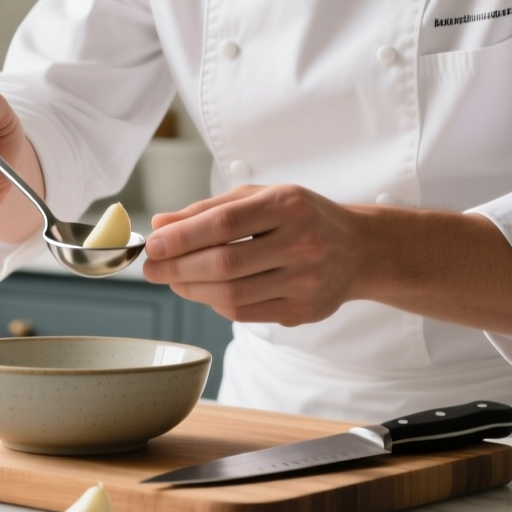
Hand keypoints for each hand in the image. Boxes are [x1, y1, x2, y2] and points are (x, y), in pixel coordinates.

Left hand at [142, 184, 378, 326]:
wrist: (360, 250)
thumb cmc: (302, 217)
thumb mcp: (262, 198)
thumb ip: (210, 209)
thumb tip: (161, 224)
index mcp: (288, 205)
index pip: (224, 223)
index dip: (182, 236)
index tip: (153, 243)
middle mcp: (301, 243)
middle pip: (224, 263)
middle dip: (178, 268)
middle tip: (151, 268)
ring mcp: (305, 281)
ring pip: (232, 294)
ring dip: (191, 289)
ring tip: (172, 280)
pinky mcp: (303, 311)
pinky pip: (246, 313)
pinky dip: (216, 303)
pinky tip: (205, 291)